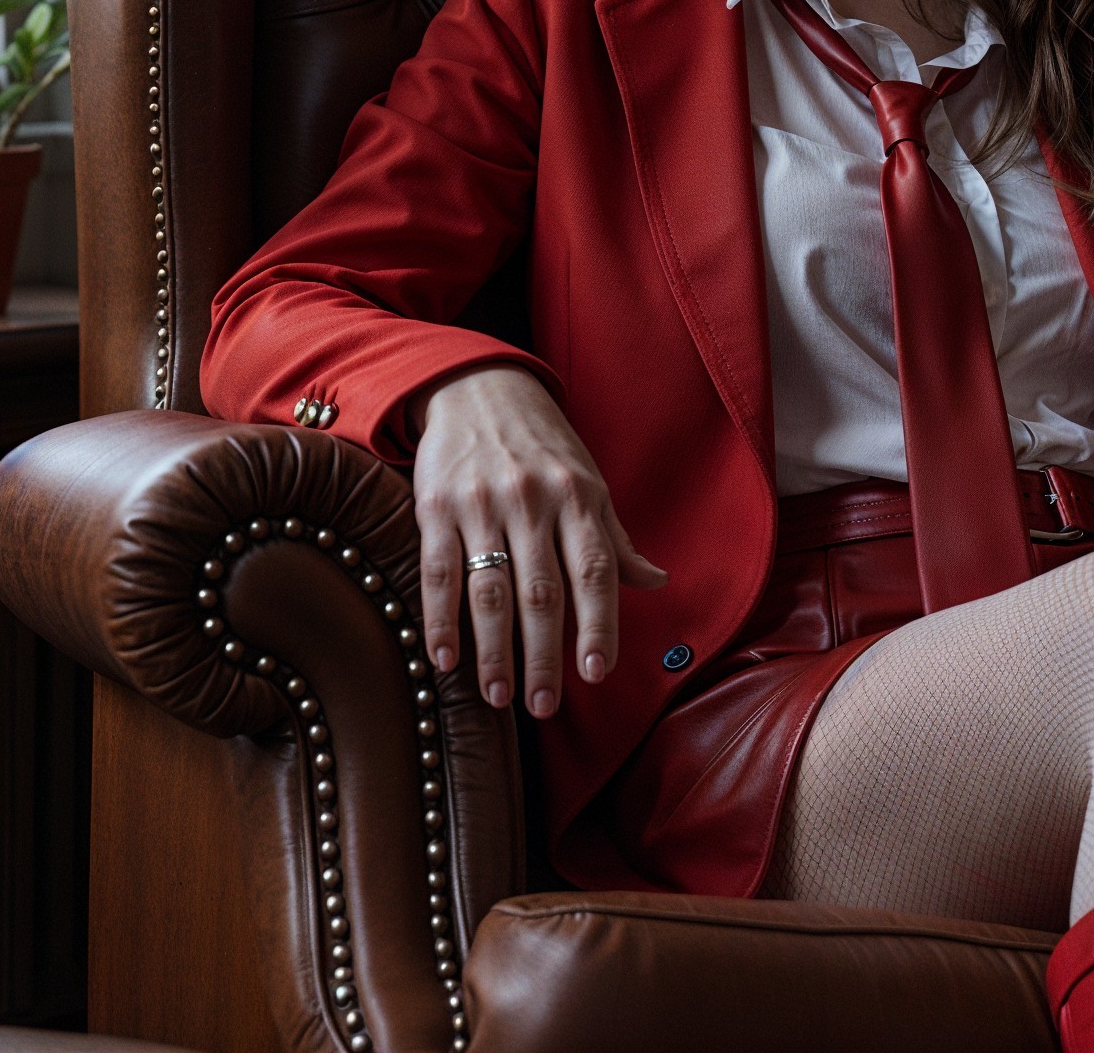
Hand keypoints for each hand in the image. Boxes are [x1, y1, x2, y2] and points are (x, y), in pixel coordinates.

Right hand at [411, 364, 667, 716]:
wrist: (477, 387)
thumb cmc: (543, 445)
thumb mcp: (587, 482)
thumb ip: (613, 539)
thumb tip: (657, 581)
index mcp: (579, 498)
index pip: (594, 570)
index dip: (598, 622)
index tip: (598, 671)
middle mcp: (533, 501)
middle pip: (542, 591)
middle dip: (544, 655)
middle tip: (544, 706)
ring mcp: (482, 504)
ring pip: (491, 589)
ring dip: (495, 650)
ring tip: (499, 697)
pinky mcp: (436, 506)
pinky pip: (439, 572)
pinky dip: (442, 620)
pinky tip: (446, 660)